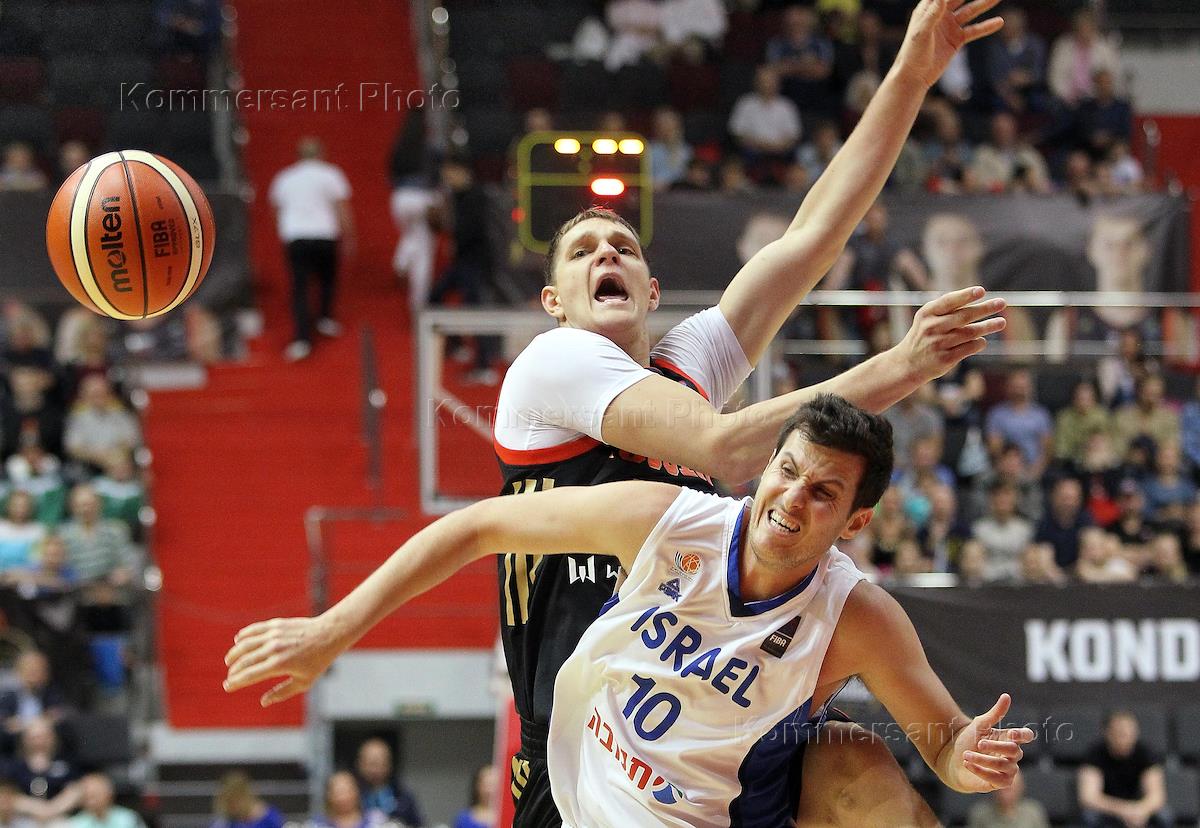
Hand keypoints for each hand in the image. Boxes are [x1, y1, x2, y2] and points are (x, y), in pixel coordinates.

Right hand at [224, 616, 343, 705]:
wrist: (329, 634)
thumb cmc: (318, 660)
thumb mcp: (304, 682)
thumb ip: (282, 692)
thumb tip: (263, 702)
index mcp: (279, 665)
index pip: (249, 675)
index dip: (235, 682)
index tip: (227, 687)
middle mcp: (273, 648)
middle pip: (244, 661)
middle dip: (233, 671)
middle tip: (229, 677)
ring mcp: (274, 635)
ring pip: (245, 644)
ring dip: (234, 653)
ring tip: (229, 661)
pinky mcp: (276, 624)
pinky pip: (254, 629)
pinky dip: (244, 635)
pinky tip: (238, 641)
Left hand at [894, 0, 1004, 89]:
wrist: (915, 77)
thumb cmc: (912, 54)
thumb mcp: (921, 34)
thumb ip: (932, 15)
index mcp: (928, 9)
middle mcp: (940, 15)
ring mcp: (949, 26)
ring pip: (970, 11)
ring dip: (984, 4)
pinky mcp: (956, 40)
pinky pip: (974, 30)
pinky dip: (986, 27)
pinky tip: (999, 22)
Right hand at [894, 286, 1006, 382]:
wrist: (908, 363)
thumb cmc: (924, 335)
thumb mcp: (927, 318)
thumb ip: (947, 307)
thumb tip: (978, 297)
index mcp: (927, 313)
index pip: (949, 301)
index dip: (965, 296)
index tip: (981, 290)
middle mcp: (932, 327)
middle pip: (964, 316)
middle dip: (985, 309)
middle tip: (1002, 303)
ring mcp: (938, 344)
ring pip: (970, 332)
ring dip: (988, 326)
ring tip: (1001, 322)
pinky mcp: (945, 358)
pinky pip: (968, 348)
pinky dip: (978, 343)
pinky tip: (982, 340)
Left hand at [951, 693, 1035, 791]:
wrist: (953, 758)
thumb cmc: (969, 740)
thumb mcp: (980, 724)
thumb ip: (995, 713)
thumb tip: (1007, 696)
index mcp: (1009, 738)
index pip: (1026, 736)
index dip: (1023, 735)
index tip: (1012, 734)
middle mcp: (1012, 755)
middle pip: (1014, 751)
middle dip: (996, 747)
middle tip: (979, 743)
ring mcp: (1008, 770)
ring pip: (1003, 765)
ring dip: (983, 759)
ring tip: (966, 754)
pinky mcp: (1000, 782)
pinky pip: (996, 779)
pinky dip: (981, 771)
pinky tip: (967, 763)